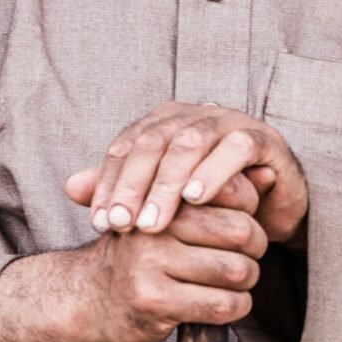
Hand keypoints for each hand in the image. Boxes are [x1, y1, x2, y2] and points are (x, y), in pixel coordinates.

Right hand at [69, 170, 268, 341]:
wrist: (92, 297)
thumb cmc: (148, 252)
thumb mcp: (176, 213)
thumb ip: (221, 193)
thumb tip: (269, 175)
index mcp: (162, 195)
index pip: (232, 192)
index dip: (251, 210)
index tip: (244, 223)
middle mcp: (154, 225)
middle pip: (240, 231)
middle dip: (256, 247)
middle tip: (248, 255)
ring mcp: (151, 264)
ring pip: (236, 270)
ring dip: (247, 281)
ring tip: (236, 279)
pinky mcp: (154, 301)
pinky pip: (222, 305)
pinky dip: (235, 306)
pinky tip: (225, 303)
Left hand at [70, 101, 307, 243]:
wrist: (273, 206)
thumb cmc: (213, 201)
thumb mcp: (165, 200)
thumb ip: (122, 188)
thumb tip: (69, 187)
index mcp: (164, 122)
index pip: (127, 146)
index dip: (109, 183)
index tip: (100, 223)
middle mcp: (193, 115)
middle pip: (153, 142)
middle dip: (134, 186)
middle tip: (123, 226)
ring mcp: (228, 122)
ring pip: (190, 143)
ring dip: (168, 184)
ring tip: (153, 222)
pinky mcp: (261, 138)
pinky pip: (235, 148)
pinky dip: (214, 172)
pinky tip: (196, 199)